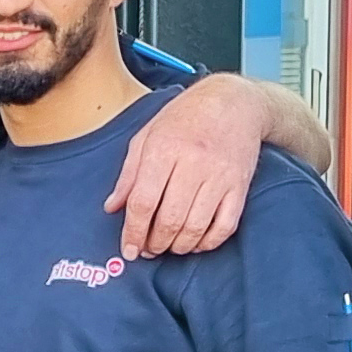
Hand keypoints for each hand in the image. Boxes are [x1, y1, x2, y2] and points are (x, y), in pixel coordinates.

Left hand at [109, 73, 267, 254]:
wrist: (235, 102)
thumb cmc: (185, 117)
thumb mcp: (147, 136)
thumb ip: (128, 174)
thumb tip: (112, 207)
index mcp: (164, 149)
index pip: (143, 202)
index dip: (132, 232)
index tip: (128, 249)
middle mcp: (193, 164)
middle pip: (169, 219)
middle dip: (154, 243)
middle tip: (148, 249)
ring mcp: (219, 176)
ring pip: (196, 227)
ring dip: (178, 246)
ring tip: (168, 246)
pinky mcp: (239, 185)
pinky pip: (225, 225)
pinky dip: (208, 242)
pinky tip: (196, 243)